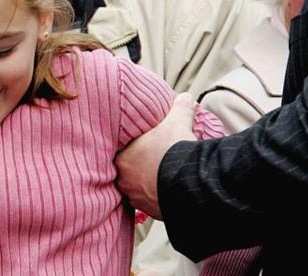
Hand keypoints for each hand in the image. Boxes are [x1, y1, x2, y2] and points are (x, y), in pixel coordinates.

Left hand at [116, 93, 196, 218]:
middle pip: (125, 171)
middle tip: (150, 162)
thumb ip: (179, 106)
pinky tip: (164, 191)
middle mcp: (123, 179)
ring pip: (135, 188)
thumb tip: (186, 96)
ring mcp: (135, 196)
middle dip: (136, 167)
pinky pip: (147, 203)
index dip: (129, 149)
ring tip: (158, 177)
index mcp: (123, 156)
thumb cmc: (175, 149)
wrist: (188, 183)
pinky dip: (154, 198)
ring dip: (144, 184)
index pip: (118, 151)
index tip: (139, 146)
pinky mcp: (148, 211)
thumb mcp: (178, 120)